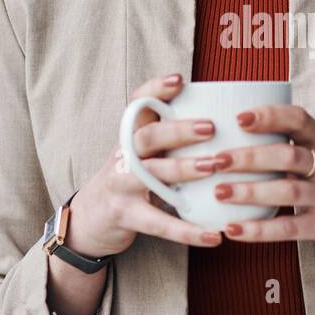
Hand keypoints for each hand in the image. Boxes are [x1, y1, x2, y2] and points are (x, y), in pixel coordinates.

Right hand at [67, 74, 225, 252]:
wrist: (89, 220)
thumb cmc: (130, 181)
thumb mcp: (141, 155)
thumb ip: (169, 139)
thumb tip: (225, 122)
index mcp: (130, 137)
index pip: (138, 105)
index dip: (155, 89)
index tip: (180, 78)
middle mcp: (123, 157)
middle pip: (147, 137)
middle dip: (178, 130)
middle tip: (210, 127)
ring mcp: (122, 186)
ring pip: (150, 174)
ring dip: (183, 169)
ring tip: (214, 166)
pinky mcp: (126, 216)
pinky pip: (159, 224)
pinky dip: (187, 231)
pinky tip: (214, 236)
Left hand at [208, 102, 314, 265]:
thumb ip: (291, 145)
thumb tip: (234, 132)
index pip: (299, 120)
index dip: (269, 116)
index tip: (238, 117)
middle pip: (288, 156)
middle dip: (249, 156)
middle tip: (216, 159)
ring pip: (287, 191)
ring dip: (249, 191)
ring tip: (218, 192)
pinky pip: (289, 228)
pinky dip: (258, 230)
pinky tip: (233, 229)